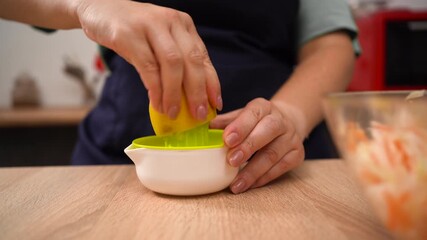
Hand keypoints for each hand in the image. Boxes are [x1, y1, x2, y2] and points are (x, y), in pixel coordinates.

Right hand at [76, 0, 221, 118]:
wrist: (98, 8)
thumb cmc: (133, 30)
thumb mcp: (159, 41)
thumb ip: (174, 63)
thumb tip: (188, 98)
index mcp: (183, 25)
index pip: (203, 56)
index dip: (211, 83)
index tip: (216, 104)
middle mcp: (171, 22)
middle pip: (192, 60)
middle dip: (197, 91)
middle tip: (198, 114)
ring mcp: (150, 25)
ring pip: (172, 64)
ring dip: (175, 93)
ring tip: (173, 113)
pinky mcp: (129, 34)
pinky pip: (148, 67)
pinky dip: (155, 89)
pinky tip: (157, 103)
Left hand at [210, 98, 304, 193]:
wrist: (286, 124)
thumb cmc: (255, 123)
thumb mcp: (241, 117)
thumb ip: (224, 123)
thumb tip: (202, 128)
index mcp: (263, 107)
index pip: (253, 113)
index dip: (240, 126)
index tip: (227, 140)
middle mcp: (280, 120)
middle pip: (267, 131)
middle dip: (248, 147)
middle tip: (231, 161)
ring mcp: (291, 138)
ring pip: (273, 154)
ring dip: (253, 171)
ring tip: (236, 184)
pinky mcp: (297, 155)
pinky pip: (280, 168)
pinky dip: (263, 178)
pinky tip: (249, 185)